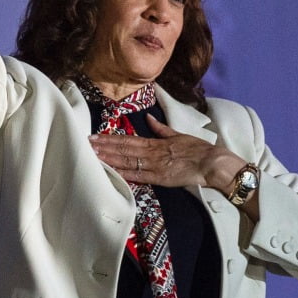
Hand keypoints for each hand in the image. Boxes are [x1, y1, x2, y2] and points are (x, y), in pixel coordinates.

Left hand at [90, 116, 247, 191]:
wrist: (212, 163)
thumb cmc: (198, 150)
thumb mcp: (178, 135)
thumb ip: (162, 129)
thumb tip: (149, 119)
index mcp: (155, 142)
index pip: (127, 139)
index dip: (109, 138)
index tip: (95, 137)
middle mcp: (151, 153)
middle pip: (123, 148)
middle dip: (103, 147)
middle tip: (85, 145)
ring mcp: (154, 165)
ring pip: (126, 160)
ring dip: (109, 158)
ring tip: (92, 155)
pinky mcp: (159, 178)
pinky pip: (137, 176)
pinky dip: (123, 173)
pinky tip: (110, 172)